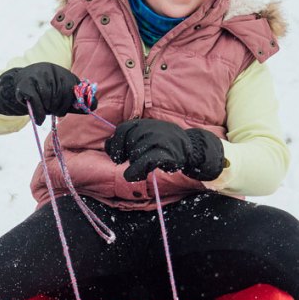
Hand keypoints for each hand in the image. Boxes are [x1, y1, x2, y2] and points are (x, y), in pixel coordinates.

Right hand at [0, 63, 92, 123]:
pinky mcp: (25, 86)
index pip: (76, 89)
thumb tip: (93, 106)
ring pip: (50, 101)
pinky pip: (37, 104)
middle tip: (55, 110)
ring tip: (44, 107)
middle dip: (60, 108)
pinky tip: (39, 120)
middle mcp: (52, 71)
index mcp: (63, 73)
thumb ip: (76, 100)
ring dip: (47, 110)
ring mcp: (38, 77)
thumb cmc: (44, 90)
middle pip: (63, 96)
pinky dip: (39, 115)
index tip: (72, 107)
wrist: (19, 81)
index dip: (76, 102)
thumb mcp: (61, 92)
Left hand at [104, 118, 224, 181]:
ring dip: (135, 163)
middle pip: (127, 142)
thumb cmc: (165, 144)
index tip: (118, 157)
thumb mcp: (145, 137)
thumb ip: (125, 140)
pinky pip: (145, 161)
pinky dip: (136, 170)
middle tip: (133, 161)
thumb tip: (106, 145)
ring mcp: (159, 139)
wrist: (192, 148)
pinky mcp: (166, 153)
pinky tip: (132, 175)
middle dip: (126, 155)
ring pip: (135, 153)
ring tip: (145, 165)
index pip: (122, 130)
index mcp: (144, 123)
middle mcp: (151, 128)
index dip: (116, 144)